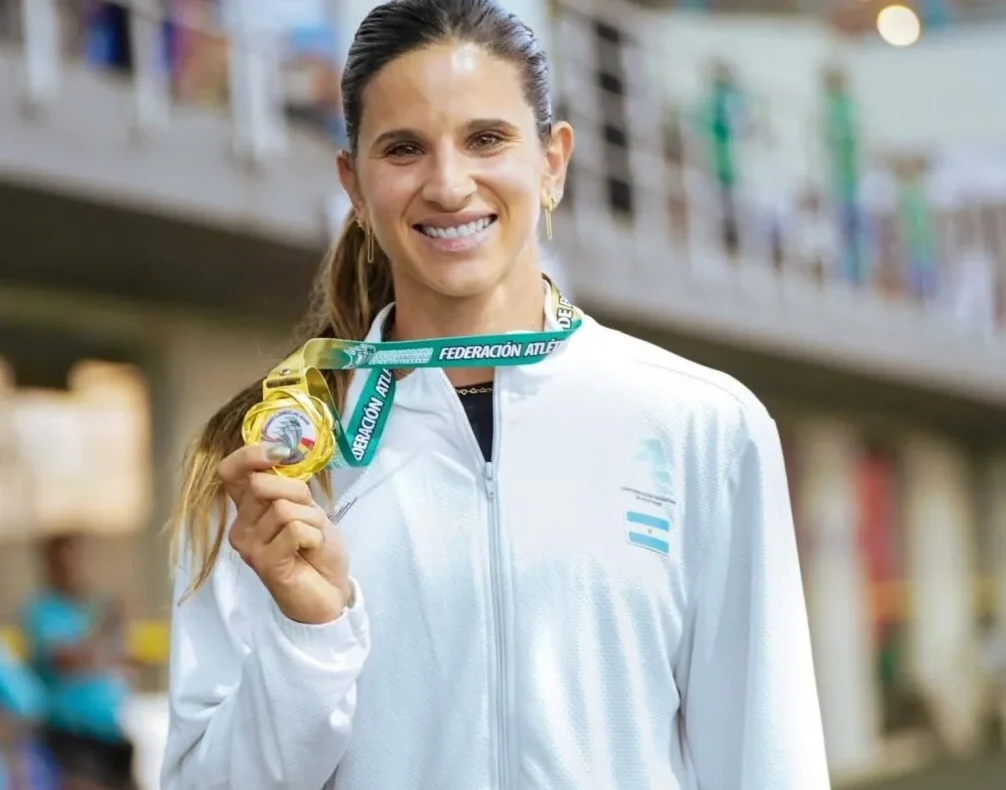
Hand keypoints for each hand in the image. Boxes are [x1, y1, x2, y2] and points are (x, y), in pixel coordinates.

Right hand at [220, 444, 351, 624]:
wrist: (329, 592)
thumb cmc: (316, 549)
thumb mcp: (306, 508)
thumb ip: (289, 487)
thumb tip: (283, 452)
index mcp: (247, 509)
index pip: (230, 472)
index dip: (251, 455)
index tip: (281, 451)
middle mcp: (240, 526)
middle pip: (261, 484)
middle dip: (297, 492)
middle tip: (310, 515)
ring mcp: (249, 546)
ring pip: (283, 508)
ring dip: (311, 520)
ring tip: (311, 539)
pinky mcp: (265, 563)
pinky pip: (295, 530)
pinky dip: (314, 536)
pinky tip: (310, 551)